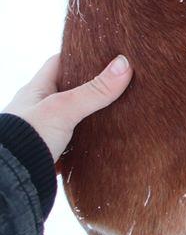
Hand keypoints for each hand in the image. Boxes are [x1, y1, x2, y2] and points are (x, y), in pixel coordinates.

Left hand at [3, 54, 133, 162]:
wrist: (10, 181)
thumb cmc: (27, 138)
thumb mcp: (64, 109)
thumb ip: (94, 90)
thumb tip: (125, 63)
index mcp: (36, 90)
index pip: (59, 62)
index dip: (81, 55)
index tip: (106, 54)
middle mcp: (39, 109)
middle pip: (70, 90)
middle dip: (94, 87)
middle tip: (122, 82)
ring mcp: (45, 131)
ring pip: (75, 117)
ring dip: (93, 115)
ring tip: (122, 110)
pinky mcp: (52, 153)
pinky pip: (76, 142)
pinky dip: (90, 140)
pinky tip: (107, 141)